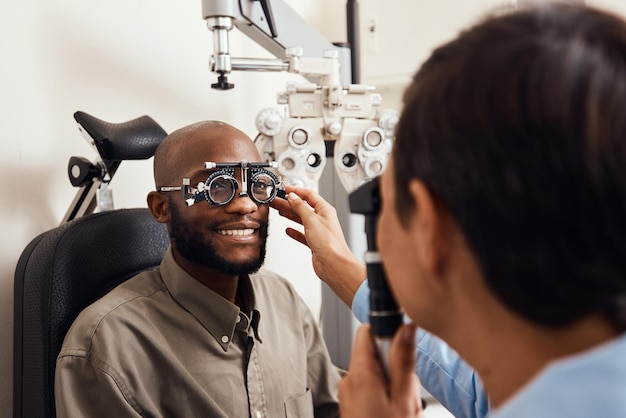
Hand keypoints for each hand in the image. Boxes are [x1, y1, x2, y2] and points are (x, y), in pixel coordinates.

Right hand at [270, 185, 365, 305]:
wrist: (333, 264)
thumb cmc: (329, 243)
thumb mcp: (311, 219)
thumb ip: (300, 207)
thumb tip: (293, 197)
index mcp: (325, 210)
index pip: (309, 195)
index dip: (296, 191)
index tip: (285, 189)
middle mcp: (322, 219)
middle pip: (302, 206)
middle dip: (288, 202)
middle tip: (276, 200)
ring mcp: (318, 231)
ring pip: (301, 219)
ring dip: (289, 214)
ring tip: (278, 210)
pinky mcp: (314, 242)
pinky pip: (302, 234)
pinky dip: (294, 231)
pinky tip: (288, 230)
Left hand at [338, 323, 422, 417]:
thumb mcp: (403, 399)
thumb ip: (404, 362)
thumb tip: (406, 329)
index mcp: (360, 373)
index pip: (368, 330)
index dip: (388, 331)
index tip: (402, 342)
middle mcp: (349, 380)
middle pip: (375, 353)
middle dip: (395, 366)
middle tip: (406, 389)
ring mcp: (348, 393)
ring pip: (375, 372)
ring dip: (392, 383)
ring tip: (400, 405)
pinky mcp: (351, 404)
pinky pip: (370, 388)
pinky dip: (384, 394)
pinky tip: (392, 410)